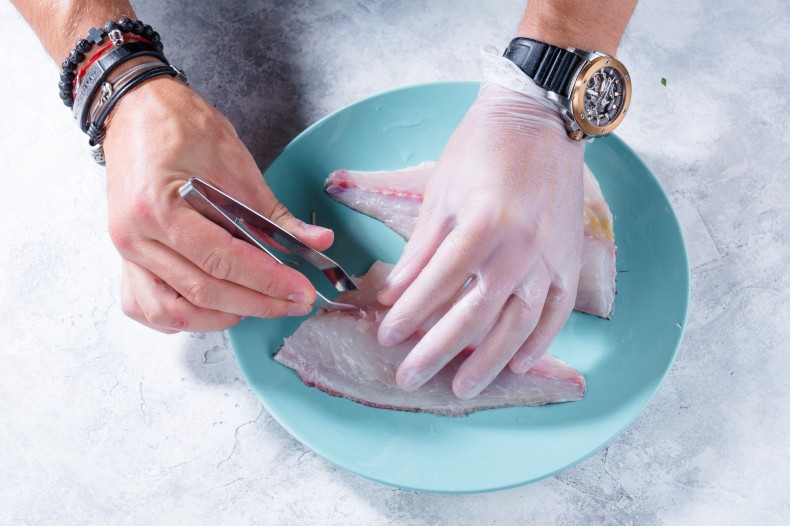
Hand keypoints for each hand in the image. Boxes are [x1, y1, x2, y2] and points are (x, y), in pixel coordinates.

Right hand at [103, 77, 332, 332]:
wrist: (138, 110)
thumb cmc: (183, 129)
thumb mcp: (237, 165)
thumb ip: (275, 214)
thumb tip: (318, 243)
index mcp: (158, 207)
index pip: (222, 260)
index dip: (268, 281)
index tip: (301, 291)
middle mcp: (134, 237)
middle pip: (203, 291)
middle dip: (257, 302)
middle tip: (295, 303)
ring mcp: (125, 252)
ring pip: (172, 312)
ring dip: (221, 317)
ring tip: (259, 305)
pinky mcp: (126, 259)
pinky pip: (148, 306)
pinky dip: (183, 316)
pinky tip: (215, 308)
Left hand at [377, 82, 584, 398]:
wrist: (540, 120)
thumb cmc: (483, 150)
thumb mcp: (441, 192)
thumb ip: (421, 249)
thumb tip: (394, 294)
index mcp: (483, 223)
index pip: (439, 284)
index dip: (410, 315)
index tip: (387, 337)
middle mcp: (520, 247)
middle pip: (475, 315)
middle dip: (438, 351)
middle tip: (411, 378)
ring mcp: (550, 257)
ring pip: (518, 324)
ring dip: (488, 361)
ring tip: (463, 388)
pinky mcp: (570, 260)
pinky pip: (556, 312)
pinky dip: (538, 342)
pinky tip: (515, 363)